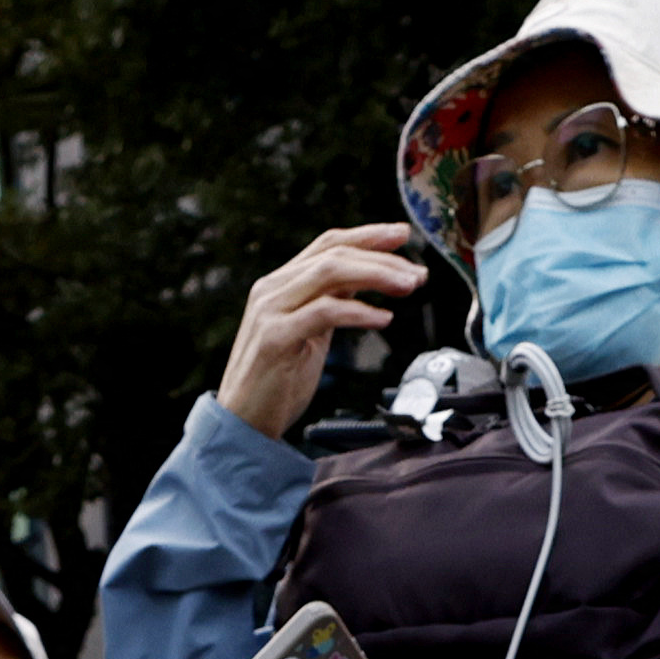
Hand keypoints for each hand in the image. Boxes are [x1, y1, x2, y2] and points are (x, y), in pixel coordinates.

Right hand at [219, 220, 436, 437]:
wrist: (243, 423)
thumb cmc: (277, 382)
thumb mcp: (310, 333)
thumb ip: (330, 303)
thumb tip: (367, 280)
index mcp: (280, 284)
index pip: (328, 244)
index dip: (368, 235)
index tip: (403, 235)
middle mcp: (272, 289)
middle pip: (334, 253)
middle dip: (382, 257)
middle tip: (417, 272)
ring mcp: (271, 311)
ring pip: (330, 272)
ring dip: (377, 275)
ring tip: (409, 287)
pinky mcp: (276, 338)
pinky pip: (325, 312)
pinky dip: (359, 312)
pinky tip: (383, 319)